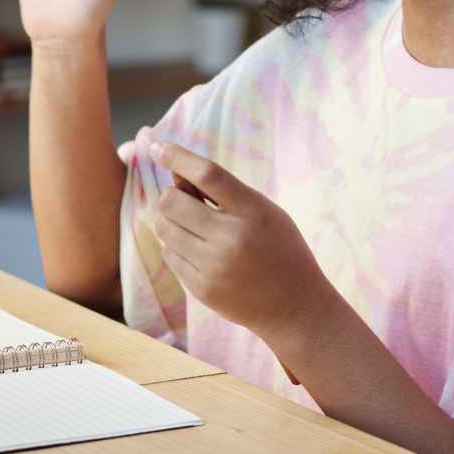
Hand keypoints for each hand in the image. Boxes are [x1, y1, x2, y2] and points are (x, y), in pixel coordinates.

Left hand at [147, 140, 334, 339]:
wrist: (295, 306)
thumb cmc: (279, 249)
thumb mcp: (263, 211)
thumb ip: (222, 192)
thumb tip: (174, 173)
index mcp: (254, 211)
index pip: (208, 174)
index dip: (178, 157)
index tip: (158, 147)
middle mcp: (232, 238)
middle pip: (172, 202)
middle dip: (172, 197)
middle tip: (188, 203)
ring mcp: (215, 266)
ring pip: (164, 228)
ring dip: (172, 223)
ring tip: (197, 230)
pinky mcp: (202, 289)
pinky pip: (169, 255)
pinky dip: (178, 248)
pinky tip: (201, 254)